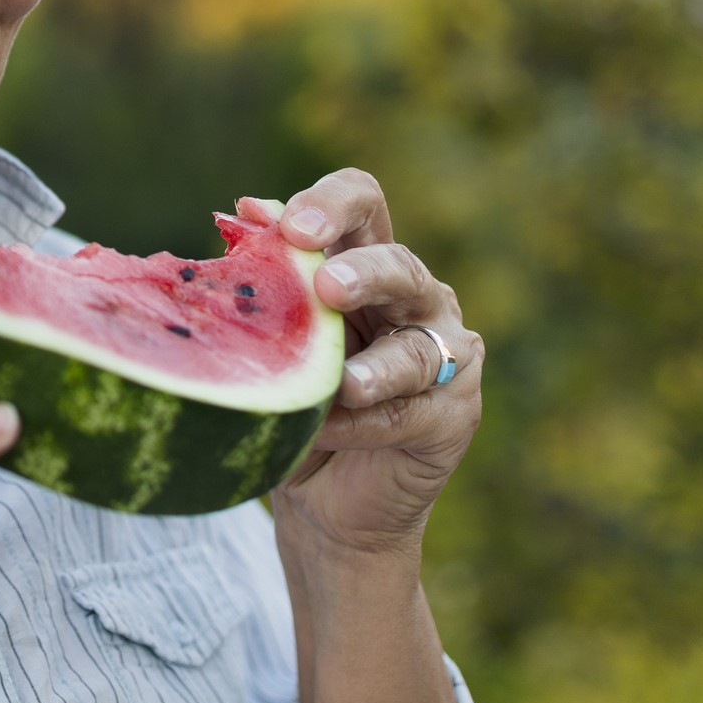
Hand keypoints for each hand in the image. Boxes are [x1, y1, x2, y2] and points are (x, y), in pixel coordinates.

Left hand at [269, 169, 483, 560]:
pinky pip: (407, 414)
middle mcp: (415, 297)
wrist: (322, 498)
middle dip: (364, 273)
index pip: (364, 203)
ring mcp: (444, 354)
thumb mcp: (274, 336)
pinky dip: (363, 425)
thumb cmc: (294, 398)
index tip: (289, 227)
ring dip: (379, 366)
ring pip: (417, 347)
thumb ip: (269, 276)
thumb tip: (246, 209)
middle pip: (399, 266)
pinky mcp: (455, 413)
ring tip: (345, 383)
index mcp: (366, 259)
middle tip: (326, 285)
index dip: (333, 203)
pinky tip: (328, 431)